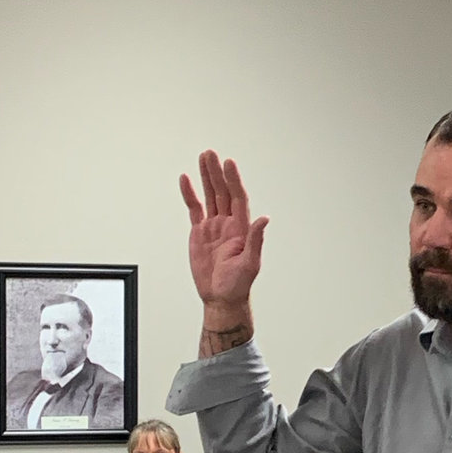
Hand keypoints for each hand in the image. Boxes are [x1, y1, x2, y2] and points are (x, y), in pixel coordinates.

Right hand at [179, 151, 268, 311]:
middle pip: (222, 192)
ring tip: (203, 157)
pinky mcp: (200, 233)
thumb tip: (264, 219)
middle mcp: (228, 224)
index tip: (228, 163)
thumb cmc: (238, 285)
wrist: (221, 298)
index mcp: (241, 229)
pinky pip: (194, 209)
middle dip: (217, 173)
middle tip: (210, 154)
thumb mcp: (250, 264)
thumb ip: (256, 240)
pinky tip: (186, 180)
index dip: (233, 180)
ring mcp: (214, 227)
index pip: (237, 198)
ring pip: (209, 196)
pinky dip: (190, 195)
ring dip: (206, 177)